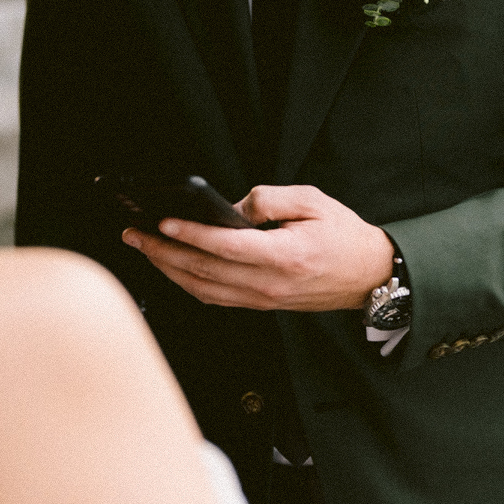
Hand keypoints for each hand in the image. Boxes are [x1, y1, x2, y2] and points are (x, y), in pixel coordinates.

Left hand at [122, 184, 394, 312]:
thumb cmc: (343, 235)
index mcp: (283, 256)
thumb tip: (232, 208)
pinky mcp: (260, 304)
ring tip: (142, 247)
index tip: (162, 222)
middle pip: (203, 270)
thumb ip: (269, 199)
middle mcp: (268, 284)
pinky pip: (214, 297)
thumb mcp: (313, 201)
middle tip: (133, 232)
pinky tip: (170, 266)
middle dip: (162, 251)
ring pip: (201, 288)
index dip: (190, 235)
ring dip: (166, 269)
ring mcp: (262, 299)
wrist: (370, 277)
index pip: (225, 247)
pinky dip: (186, 282)